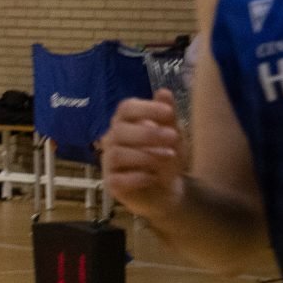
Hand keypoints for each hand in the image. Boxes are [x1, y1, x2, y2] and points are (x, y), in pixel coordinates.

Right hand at [101, 91, 184, 218]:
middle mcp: (112, 140)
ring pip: (117, 154)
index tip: (168, 112)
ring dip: (145, 155)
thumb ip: (168, 116)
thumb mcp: (173, 135)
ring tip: (168, 157)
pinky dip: (138, 177)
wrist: (167, 190)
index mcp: (125, 123)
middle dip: (148, 133)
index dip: (146, 108)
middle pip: (119, 130)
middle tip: (173, 137)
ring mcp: (109, 162)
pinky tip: (153, 177)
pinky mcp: (111, 184)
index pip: (126, 108)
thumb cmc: (166, 158)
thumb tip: (164, 92)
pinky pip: (117, 179)